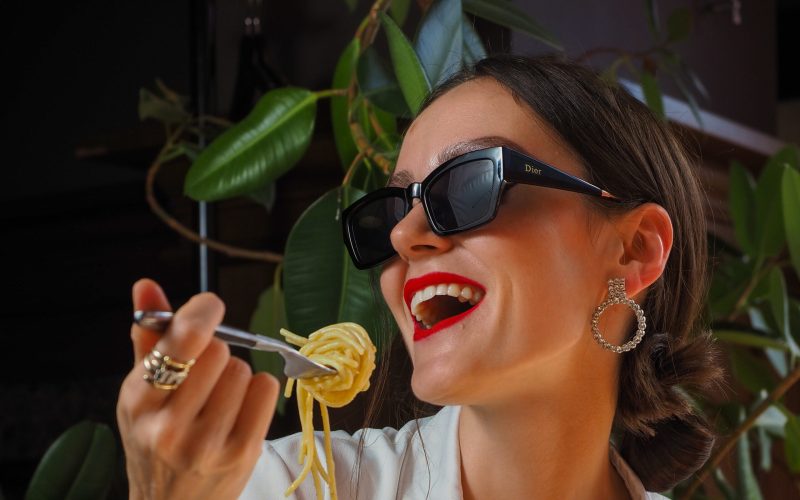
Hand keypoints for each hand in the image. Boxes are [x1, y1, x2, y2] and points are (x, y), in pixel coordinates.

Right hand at [117, 279, 279, 498]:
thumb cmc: (156, 442)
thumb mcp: (141, 394)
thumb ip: (148, 337)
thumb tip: (147, 285)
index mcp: (137, 402)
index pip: (179, 343)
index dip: (200, 313)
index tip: (209, 306)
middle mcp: (168, 426)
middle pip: (217, 350)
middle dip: (216, 351)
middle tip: (206, 373)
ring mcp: (206, 443)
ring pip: (242, 369)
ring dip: (236, 375)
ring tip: (219, 399)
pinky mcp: (241, 453)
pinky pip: (265, 388)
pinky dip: (258, 390)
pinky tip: (240, 409)